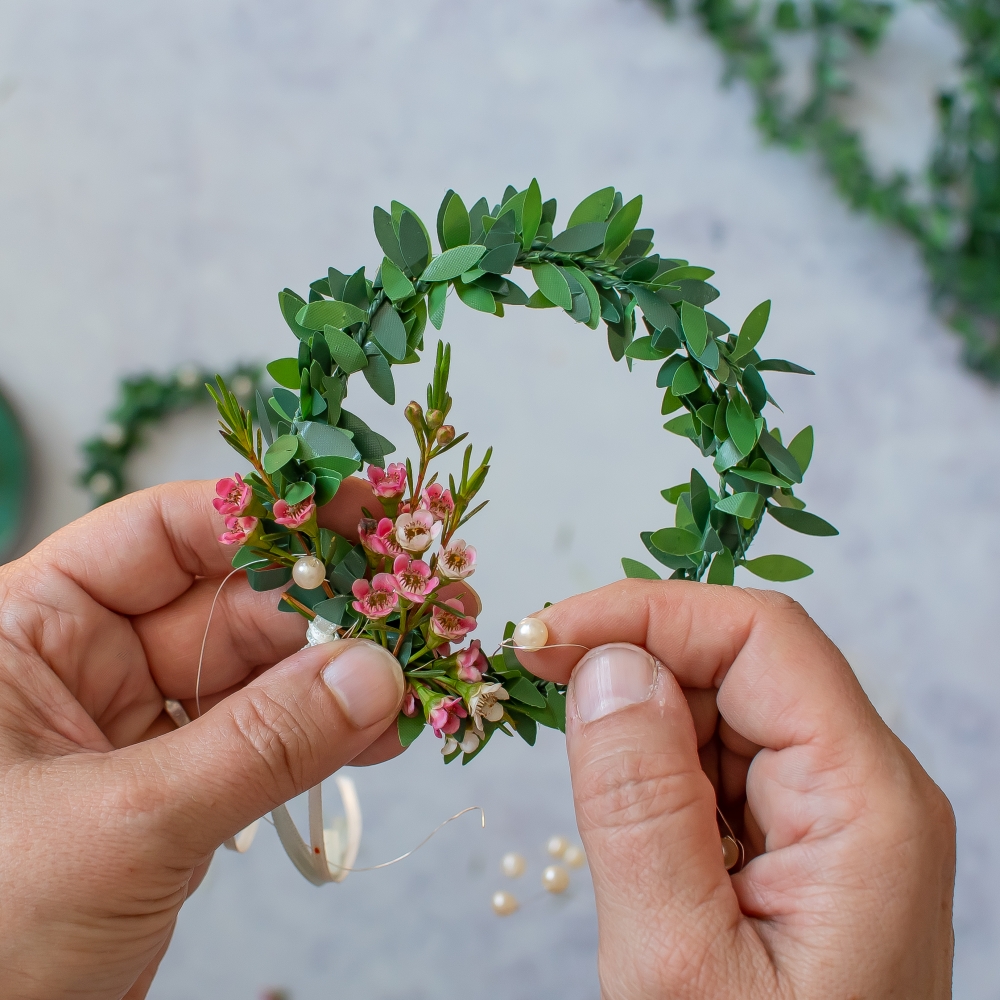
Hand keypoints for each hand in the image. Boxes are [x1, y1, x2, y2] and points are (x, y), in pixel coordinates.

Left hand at [0, 479, 404, 999]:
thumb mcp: (124, 822)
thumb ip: (259, 745)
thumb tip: (376, 674)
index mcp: (31, 629)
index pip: (163, 536)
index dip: (267, 516)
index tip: (361, 510)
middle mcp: (84, 664)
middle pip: (232, 603)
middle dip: (330, 608)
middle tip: (420, 607)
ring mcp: (133, 726)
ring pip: (259, 675)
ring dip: (342, 676)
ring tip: (418, 673)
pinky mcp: (173, 786)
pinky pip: (263, 740)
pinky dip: (324, 736)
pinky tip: (381, 733)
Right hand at [520, 582, 954, 998]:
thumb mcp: (678, 961)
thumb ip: (639, 801)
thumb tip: (605, 662)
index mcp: (865, 802)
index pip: (759, 637)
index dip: (647, 612)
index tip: (543, 635)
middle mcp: (866, 791)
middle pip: (744, 664)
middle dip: (635, 661)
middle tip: (536, 688)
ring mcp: (838, 819)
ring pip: (725, 710)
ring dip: (640, 721)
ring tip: (587, 786)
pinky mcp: (804, 846)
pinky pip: (722, 767)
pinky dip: (656, 771)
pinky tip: (628, 824)